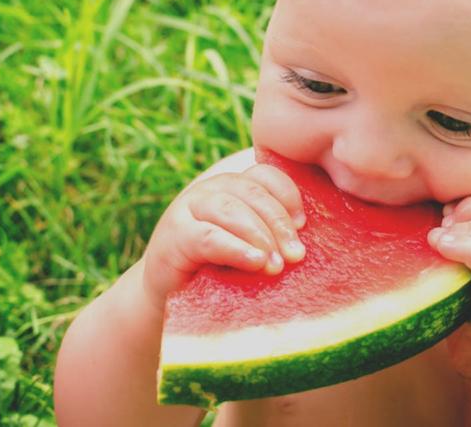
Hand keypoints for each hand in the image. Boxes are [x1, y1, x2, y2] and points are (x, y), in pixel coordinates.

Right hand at [141, 164, 306, 309]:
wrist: (167, 294)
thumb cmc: (216, 271)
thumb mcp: (248, 248)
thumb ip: (270, 238)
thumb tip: (303, 247)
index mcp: (233, 188)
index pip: (265, 176)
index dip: (288, 195)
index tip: (303, 225)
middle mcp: (211, 190)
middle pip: (253, 192)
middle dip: (279, 223)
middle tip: (297, 255)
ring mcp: (188, 208)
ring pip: (232, 210)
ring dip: (260, 236)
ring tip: (277, 264)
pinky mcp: (174, 234)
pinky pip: (209, 237)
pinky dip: (235, 248)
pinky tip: (255, 261)